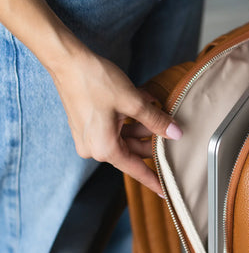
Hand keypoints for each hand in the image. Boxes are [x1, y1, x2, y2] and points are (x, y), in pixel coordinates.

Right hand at [50, 50, 180, 194]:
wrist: (68, 61)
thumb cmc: (96, 81)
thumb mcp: (133, 102)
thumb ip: (157, 121)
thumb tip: (175, 134)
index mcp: (105, 148)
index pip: (136, 169)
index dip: (154, 179)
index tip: (166, 192)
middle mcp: (95, 147)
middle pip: (133, 150)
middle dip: (152, 139)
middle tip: (172, 132)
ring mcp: (89, 137)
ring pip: (126, 137)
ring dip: (143, 125)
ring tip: (158, 109)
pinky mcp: (88, 125)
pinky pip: (116, 128)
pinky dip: (130, 119)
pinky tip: (145, 105)